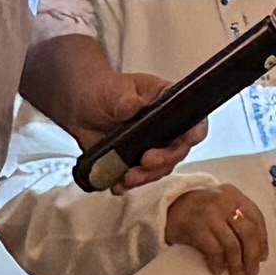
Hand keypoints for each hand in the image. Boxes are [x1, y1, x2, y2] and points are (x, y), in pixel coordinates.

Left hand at [52, 60, 199, 189]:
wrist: (81, 106)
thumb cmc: (104, 90)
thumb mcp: (115, 91)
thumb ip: (125, 100)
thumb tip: (134, 106)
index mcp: (171, 106)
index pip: (194, 121)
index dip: (194, 133)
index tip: (186, 142)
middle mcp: (167, 130)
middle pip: (178, 151)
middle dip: (164, 161)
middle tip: (146, 162)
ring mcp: (153, 148)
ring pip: (160, 169)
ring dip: (146, 176)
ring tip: (128, 177)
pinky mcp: (136, 163)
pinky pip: (139, 178)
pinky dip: (128, 184)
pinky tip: (117, 184)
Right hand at [158, 181, 270, 274]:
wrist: (167, 206)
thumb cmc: (199, 211)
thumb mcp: (221, 206)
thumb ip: (238, 218)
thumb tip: (258, 251)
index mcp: (234, 195)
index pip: (256, 218)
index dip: (262, 240)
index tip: (262, 257)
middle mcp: (223, 201)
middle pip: (248, 232)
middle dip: (252, 255)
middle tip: (252, 271)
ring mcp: (209, 213)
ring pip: (232, 244)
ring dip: (236, 263)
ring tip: (236, 274)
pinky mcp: (195, 226)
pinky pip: (214, 249)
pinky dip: (218, 263)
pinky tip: (217, 269)